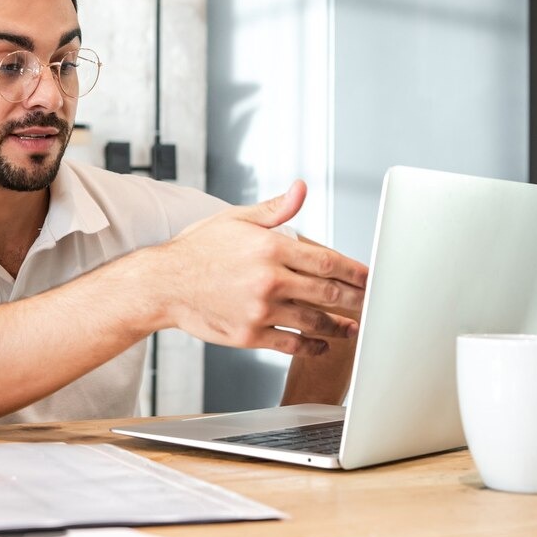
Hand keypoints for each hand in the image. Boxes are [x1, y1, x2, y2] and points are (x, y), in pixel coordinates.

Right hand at [155, 180, 366, 354]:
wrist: (163, 285)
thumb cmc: (197, 250)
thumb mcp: (236, 219)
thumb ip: (275, 209)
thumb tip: (301, 189)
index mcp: (270, 247)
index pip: (327, 260)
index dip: (355, 271)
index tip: (371, 277)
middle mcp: (269, 280)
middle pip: (328, 292)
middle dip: (356, 299)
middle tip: (372, 303)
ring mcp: (261, 310)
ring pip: (315, 322)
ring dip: (340, 326)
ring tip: (353, 328)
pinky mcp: (250, 335)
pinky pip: (291, 344)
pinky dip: (312, 346)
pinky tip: (322, 345)